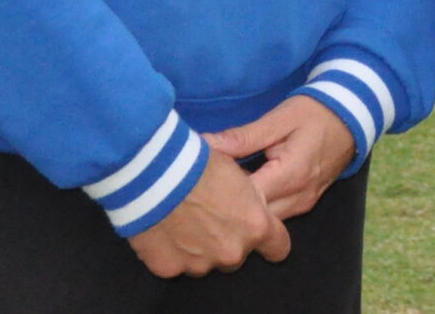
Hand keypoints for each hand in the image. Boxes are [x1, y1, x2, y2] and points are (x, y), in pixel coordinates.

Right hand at [126, 146, 289, 278]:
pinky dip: (169, 252)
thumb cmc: (201, 164)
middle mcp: (232, 252)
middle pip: (236, 255)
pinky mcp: (170, 269)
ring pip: (205, 263)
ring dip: (198, 249)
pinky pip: (174, 264)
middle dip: (226, 241)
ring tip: (180, 222)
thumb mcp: (237, 173)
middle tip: (207, 217)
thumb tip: (247, 202)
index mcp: (255, 226)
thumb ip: (248, 198)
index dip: (270, 240)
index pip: (278, 247)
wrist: (155, 175)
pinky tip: (160, 229)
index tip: (259, 233)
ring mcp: (200, 265)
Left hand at [207, 95, 360, 220]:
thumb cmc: (315, 113)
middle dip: (227, 204)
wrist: (352, 117)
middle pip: (252, 216)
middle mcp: (298, 198)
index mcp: (290, 176)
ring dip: (242, 208)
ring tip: (222, 187)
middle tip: (205, 184)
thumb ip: (243, 137)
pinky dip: (257, 207)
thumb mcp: (279, 119)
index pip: (244, 198)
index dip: (219, 191)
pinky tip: (242, 191)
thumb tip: (206, 145)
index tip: (201, 176)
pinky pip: (274, 215)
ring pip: (263, 220)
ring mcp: (303, 204)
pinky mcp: (304, 204)